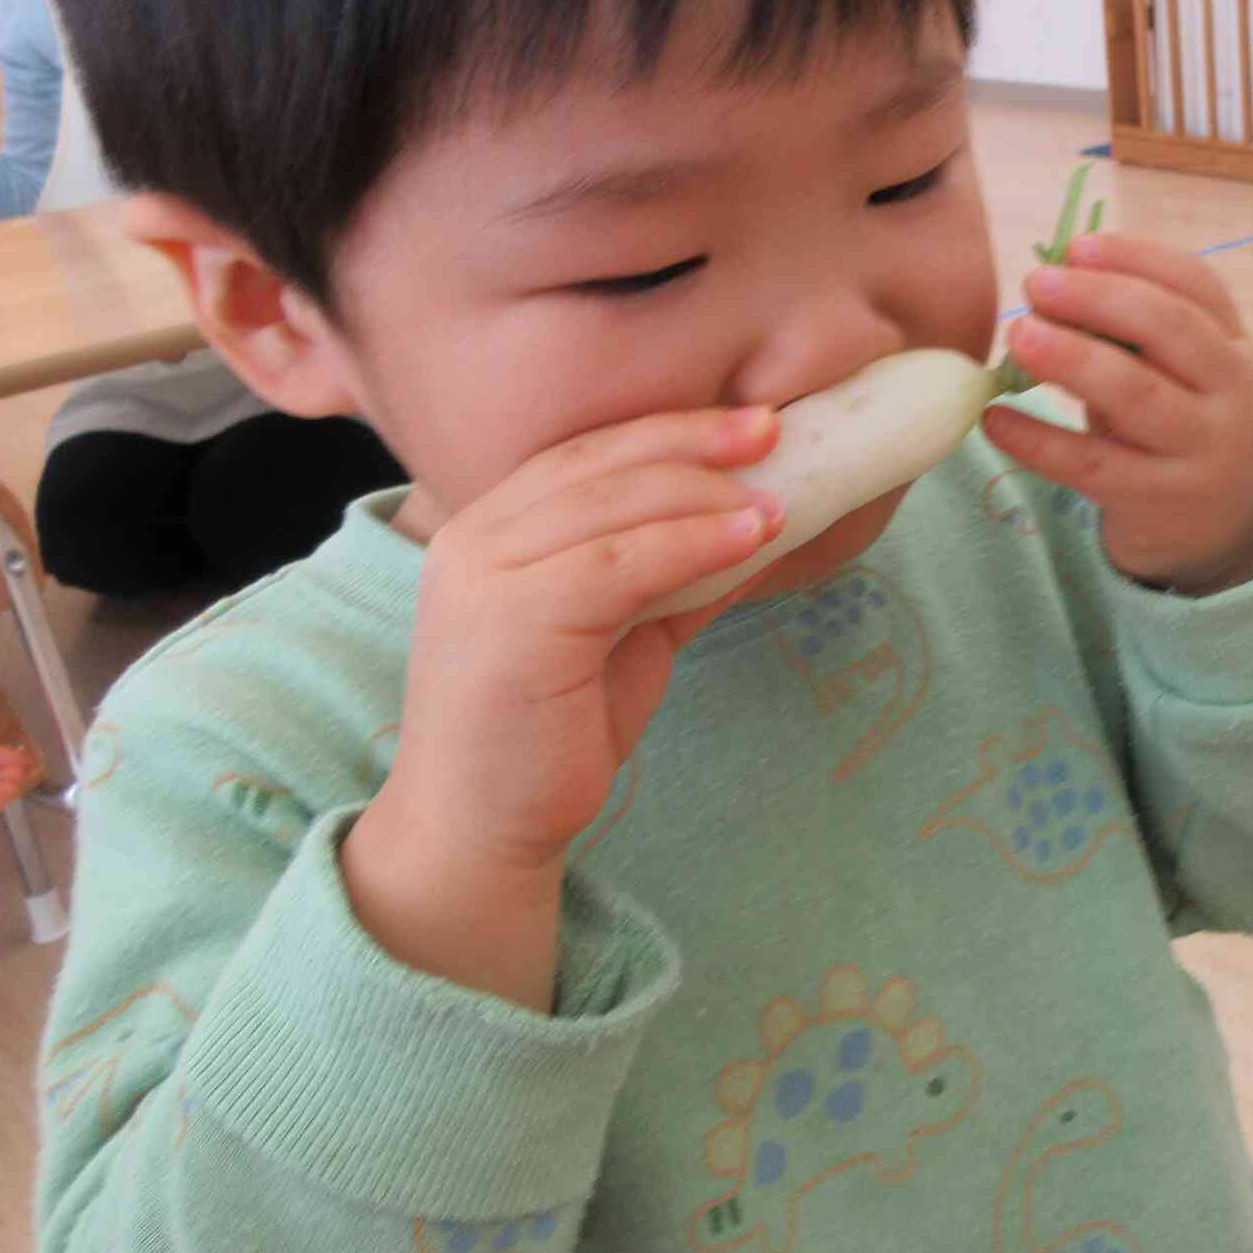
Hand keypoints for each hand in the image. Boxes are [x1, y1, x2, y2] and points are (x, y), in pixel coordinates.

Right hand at [345, 408, 781, 1004]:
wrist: (479, 831)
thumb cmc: (546, 737)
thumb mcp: (622, 638)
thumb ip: (672, 579)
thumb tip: (757, 527)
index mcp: (489, 531)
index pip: (586, 453)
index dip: (669, 429)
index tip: (749, 421)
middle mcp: (474, 539)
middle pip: (599, 461)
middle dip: (693, 439)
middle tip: (774, 429)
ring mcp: (484, 576)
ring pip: (612, 503)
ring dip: (705, 491)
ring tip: (778, 493)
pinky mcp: (511, 622)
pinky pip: (619, 563)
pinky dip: (691, 544)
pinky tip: (749, 538)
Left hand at [983, 233, 1252, 594]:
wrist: (1219, 531)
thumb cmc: (1180, 428)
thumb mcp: (1180, 376)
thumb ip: (1133, 334)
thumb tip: (1051, 280)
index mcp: (1235, 346)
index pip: (1197, 284)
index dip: (1136, 257)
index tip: (1074, 246)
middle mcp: (1232, 394)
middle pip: (1169, 328)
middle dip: (1098, 297)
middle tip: (1035, 284)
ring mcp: (1200, 451)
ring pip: (1134, 395)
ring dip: (1070, 358)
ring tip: (1017, 334)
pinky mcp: (1159, 501)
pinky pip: (1091, 465)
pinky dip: (1038, 440)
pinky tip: (995, 420)